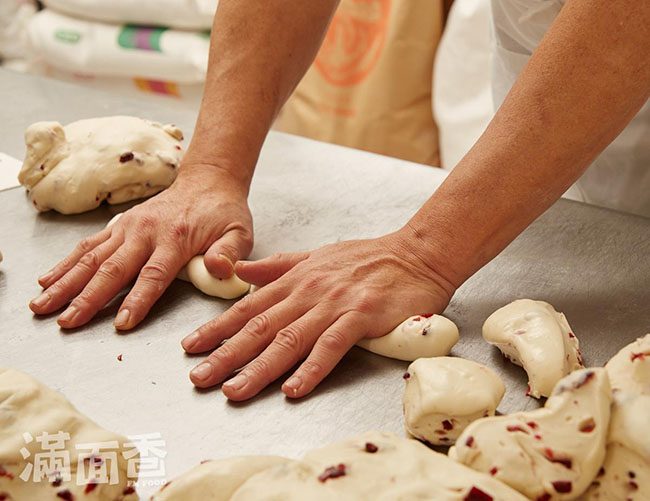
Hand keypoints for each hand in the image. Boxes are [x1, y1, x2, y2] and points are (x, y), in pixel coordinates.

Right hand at [30, 164, 253, 329]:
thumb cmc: (223, 212)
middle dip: (88, 297)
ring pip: (91, 257)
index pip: (154, 274)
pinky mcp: (119, 226)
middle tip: (66, 321)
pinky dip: (66, 263)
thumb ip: (230, 253)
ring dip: (66, 282)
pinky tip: (48, 280)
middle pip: (112, 268)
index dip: (137, 299)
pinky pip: (88, 245)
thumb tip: (222, 270)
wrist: (208, 181)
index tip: (122, 323)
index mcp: (176, 237)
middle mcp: (146, 231)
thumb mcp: (239, 232)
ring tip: (42, 305)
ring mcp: (128, 227)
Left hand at [181, 228, 455, 400]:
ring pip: (289, 339)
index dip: (217, 328)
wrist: (415, 255)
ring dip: (259, 367)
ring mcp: (333, 304)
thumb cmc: (367, 258)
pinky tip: (292, 389)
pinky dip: (311, 368)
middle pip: (260, 326)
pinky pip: (331, 346)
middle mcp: (308, 292)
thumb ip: (277, 266)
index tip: (190, 347)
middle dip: (226, 353)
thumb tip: (238, 271)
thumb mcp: (316, 255)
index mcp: (295, 279)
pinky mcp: (361, 317)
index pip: (248, 306)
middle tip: (198, 378)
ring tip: (233, 390)